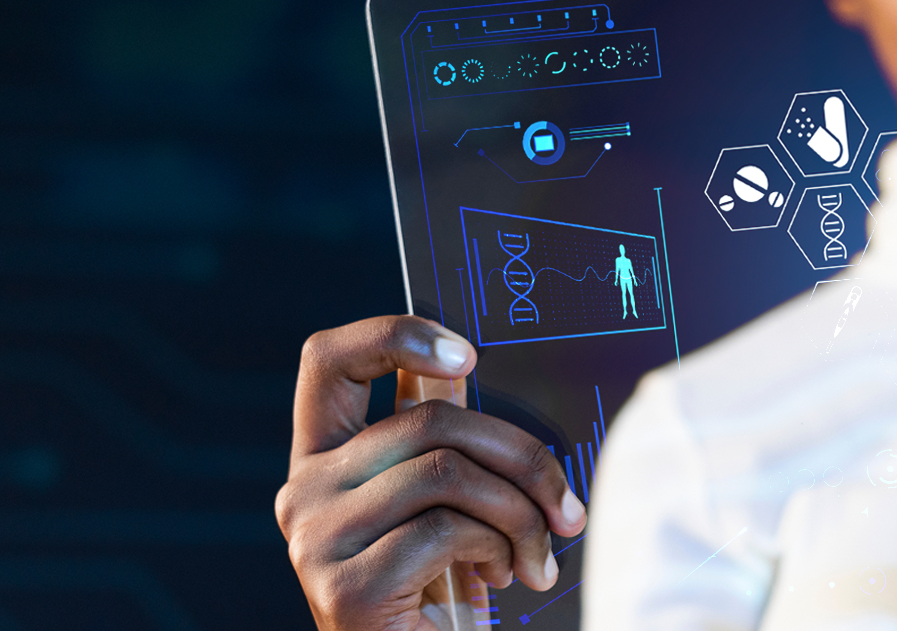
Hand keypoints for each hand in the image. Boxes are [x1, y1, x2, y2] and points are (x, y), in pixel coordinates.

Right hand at [275, 316, 586, 630]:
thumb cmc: (438, 588)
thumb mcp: (437, 504)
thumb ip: (442, 445)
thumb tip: (470, 372)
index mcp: (322, 459)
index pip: (329, 360)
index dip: (396, 335)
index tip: (467, 355)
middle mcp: (303, 491)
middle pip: (428, 419)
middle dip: (521, 456)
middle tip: (565, 504)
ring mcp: (316, 540)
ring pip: (448, 472)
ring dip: (520, 512)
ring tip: (536, 552)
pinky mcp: (345, 588)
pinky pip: (447, 529)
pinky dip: (498, 546)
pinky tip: (505, 574)